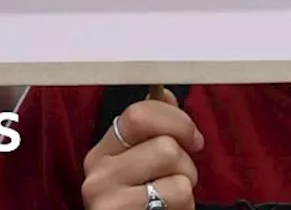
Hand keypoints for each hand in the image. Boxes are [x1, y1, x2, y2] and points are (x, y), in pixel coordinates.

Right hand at [82, 88, 205, 209]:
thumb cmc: (143, 206)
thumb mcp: (142, 166)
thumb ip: (153, 129)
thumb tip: (163, 93)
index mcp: (102, 153)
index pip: (138, 114)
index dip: (176, 120)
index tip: (192, 138)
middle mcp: (98, 174)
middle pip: (164, 144)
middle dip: (186, 159)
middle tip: (182, 175)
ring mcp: (109, 199)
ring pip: (175, 167)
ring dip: (187, 184)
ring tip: (171, 198)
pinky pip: (178, 194)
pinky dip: (185, 205)